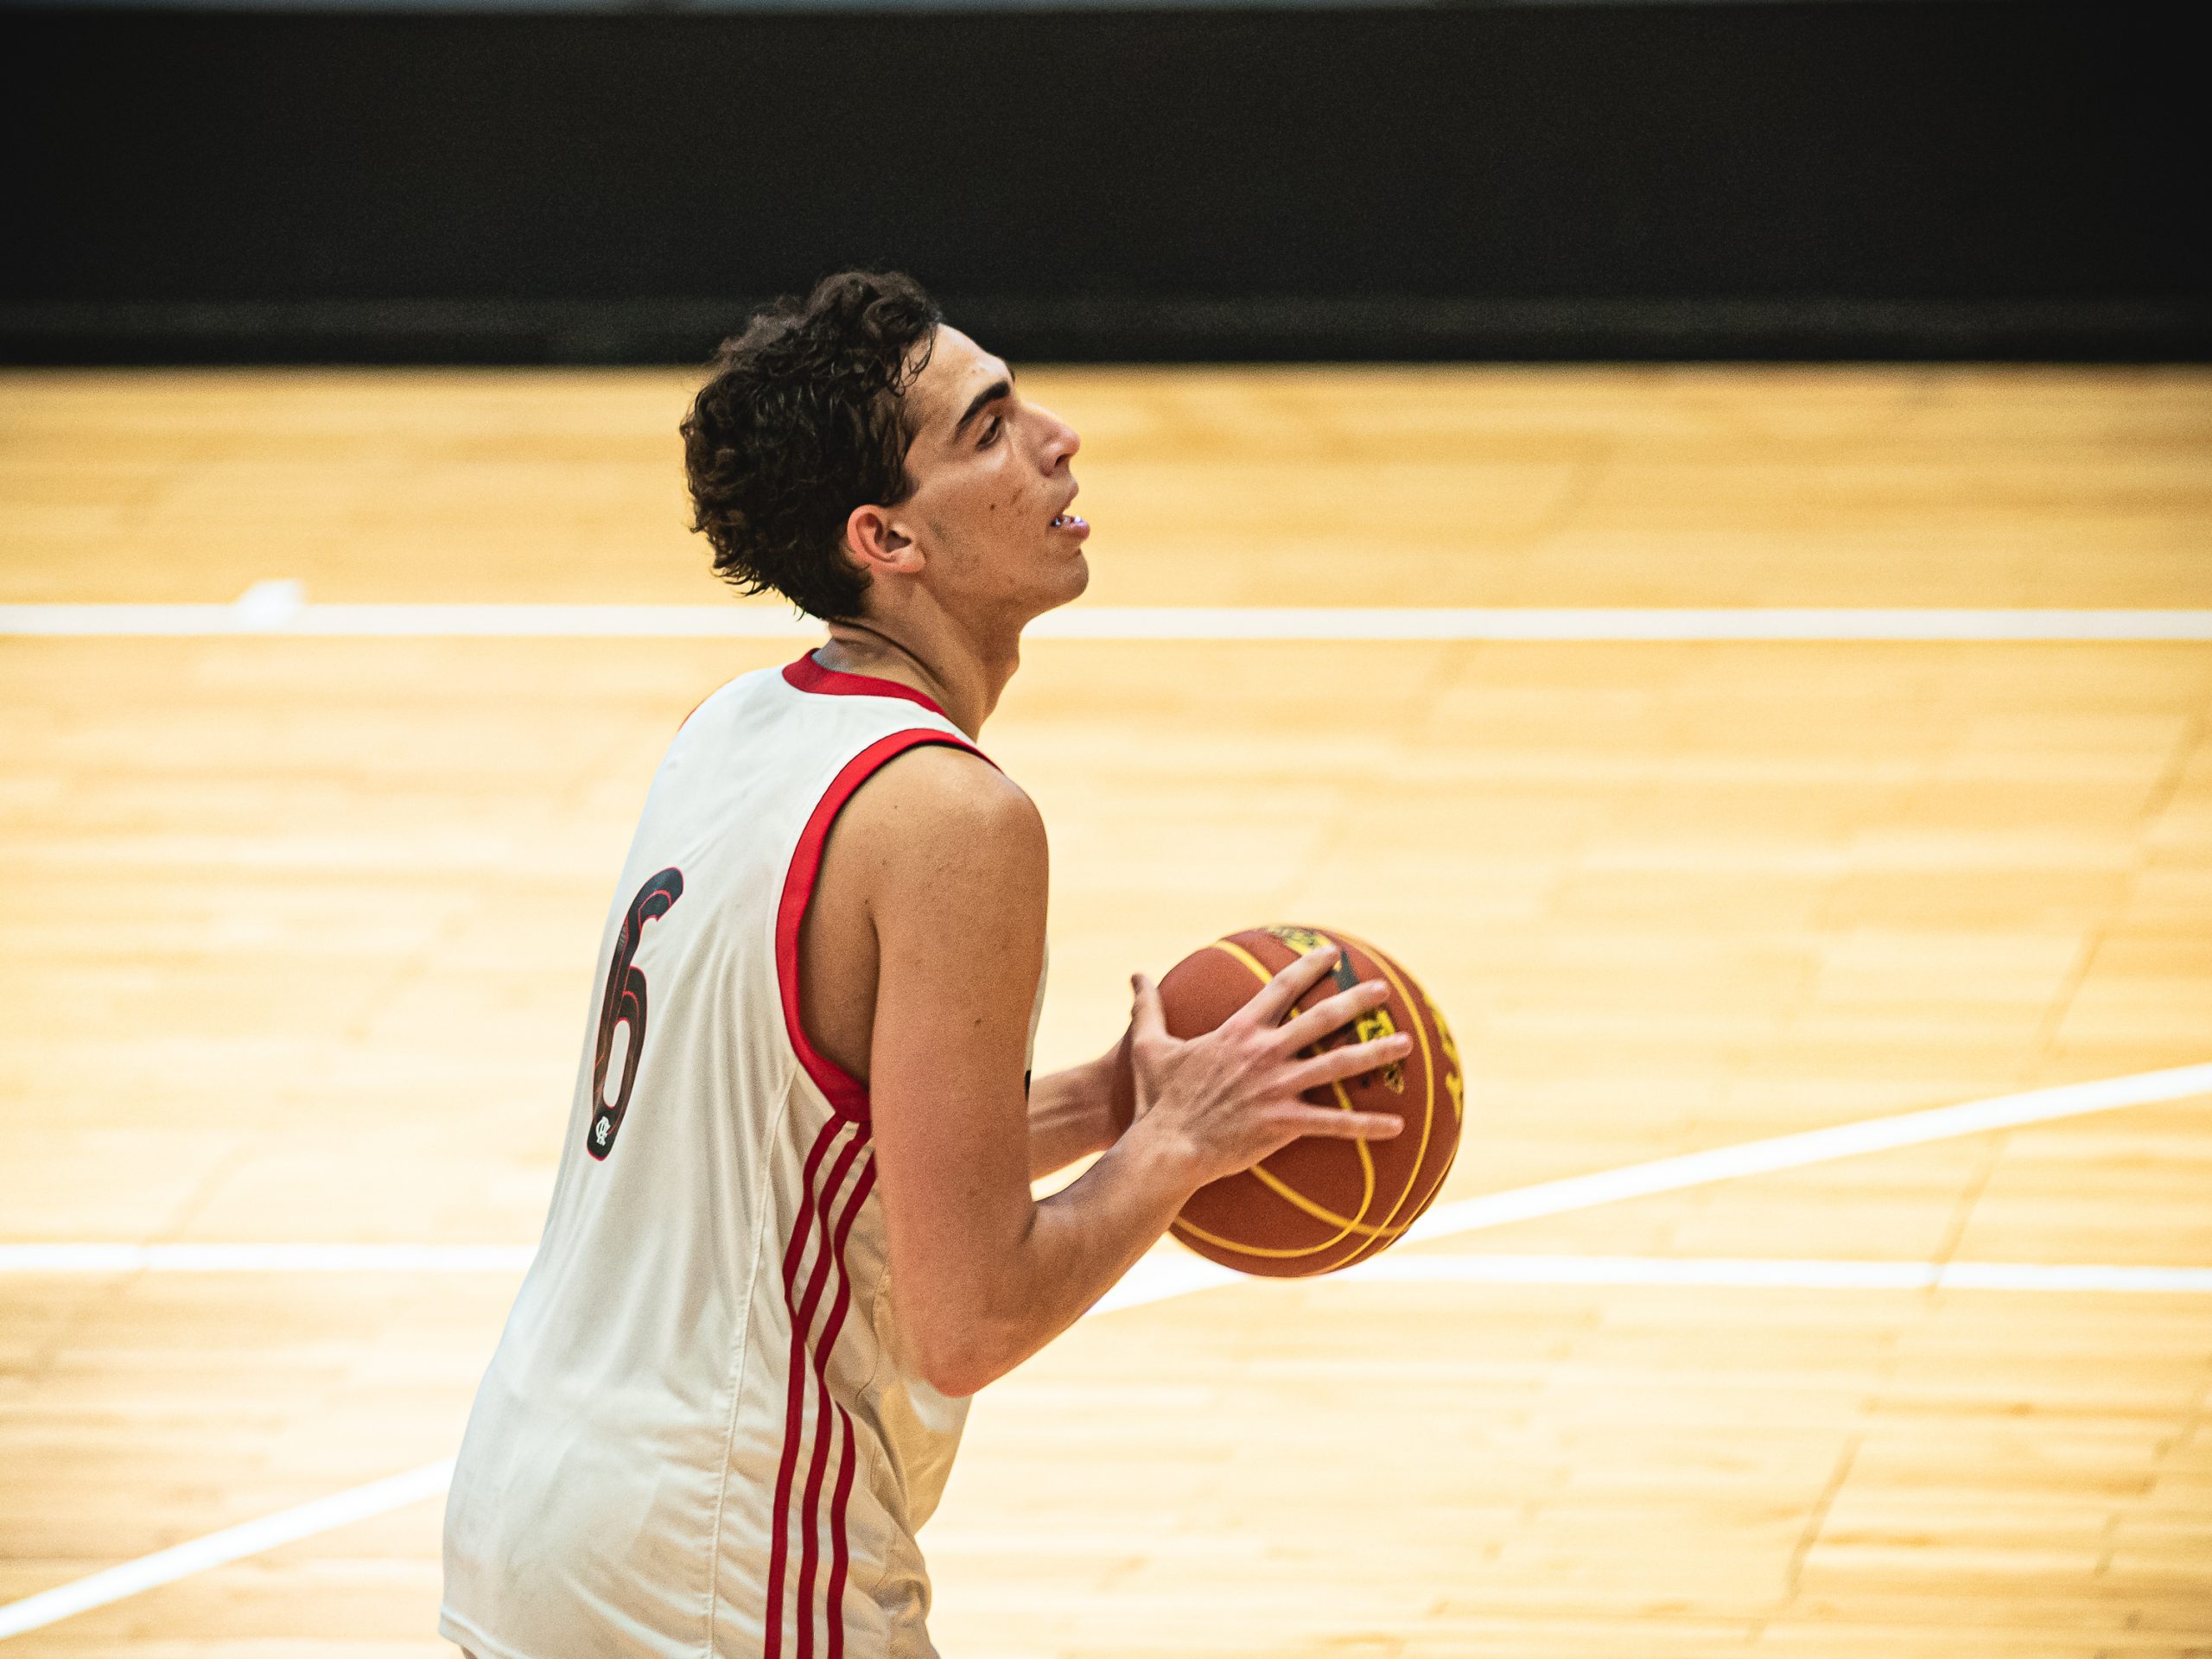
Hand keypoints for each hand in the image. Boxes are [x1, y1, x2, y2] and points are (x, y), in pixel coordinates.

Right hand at [1125, 945, 1409, 1189]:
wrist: (1165, 1147)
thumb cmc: (1156, 1099)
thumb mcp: (1148, 1047)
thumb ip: (1147, 1008)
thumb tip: (1135, 974)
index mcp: (1240, 1031)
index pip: (1282, 988)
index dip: (1309, 967)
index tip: (1332, 954)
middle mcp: (1266, 1053)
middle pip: (1322, 1019)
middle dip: (1357, 1000)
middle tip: (1384, 988)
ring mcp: (1279, 1087)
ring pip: (1339, 1065)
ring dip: (1375, 1053)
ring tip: (1406, 1043)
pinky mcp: (1285, 1123)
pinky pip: (1335, 1124)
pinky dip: (1368, 1125)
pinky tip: (1398, 1125)